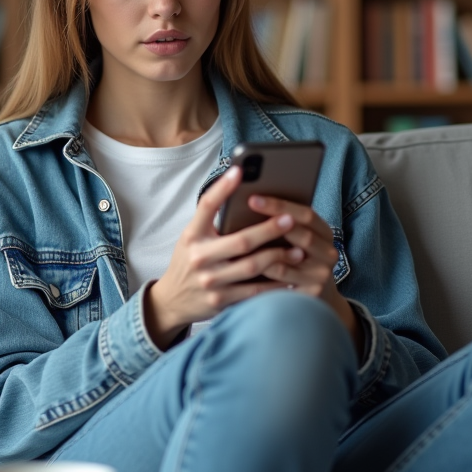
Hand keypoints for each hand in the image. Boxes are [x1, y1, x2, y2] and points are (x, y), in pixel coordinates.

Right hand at [144, 167, 298, 349]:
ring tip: (298, 250)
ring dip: (278, 257)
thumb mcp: (192, 237)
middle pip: (240, 241)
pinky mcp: (220, 302)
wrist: (172, 300)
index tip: (240, 170)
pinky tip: (290, 276)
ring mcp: (210, 282)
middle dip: (268, 229)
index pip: (206, 206)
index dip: (223, 187)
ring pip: (252, 267)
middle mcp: (199, 258)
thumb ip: (212, 221)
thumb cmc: (190, 261)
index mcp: (191, 235)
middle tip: (290, 219)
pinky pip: (254, 292)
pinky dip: (274, 284)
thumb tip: (246, 194)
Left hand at [246, 194, 362, 349]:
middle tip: (241, 219)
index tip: (252, 198)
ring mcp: (323, 274)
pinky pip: (284, 280)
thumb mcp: (295, 241)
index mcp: (325, 233)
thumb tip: (250, 203)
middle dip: (270, 224)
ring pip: (290, 258)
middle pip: (302, 234)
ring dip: (264, 249)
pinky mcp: (313, 294)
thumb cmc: (295, 262)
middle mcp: (329, 252)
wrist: (314, 301)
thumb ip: (282, 225)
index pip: (306, 214)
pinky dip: (265, 271)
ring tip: (238, 239)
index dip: (280, 205)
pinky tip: (245, 265)